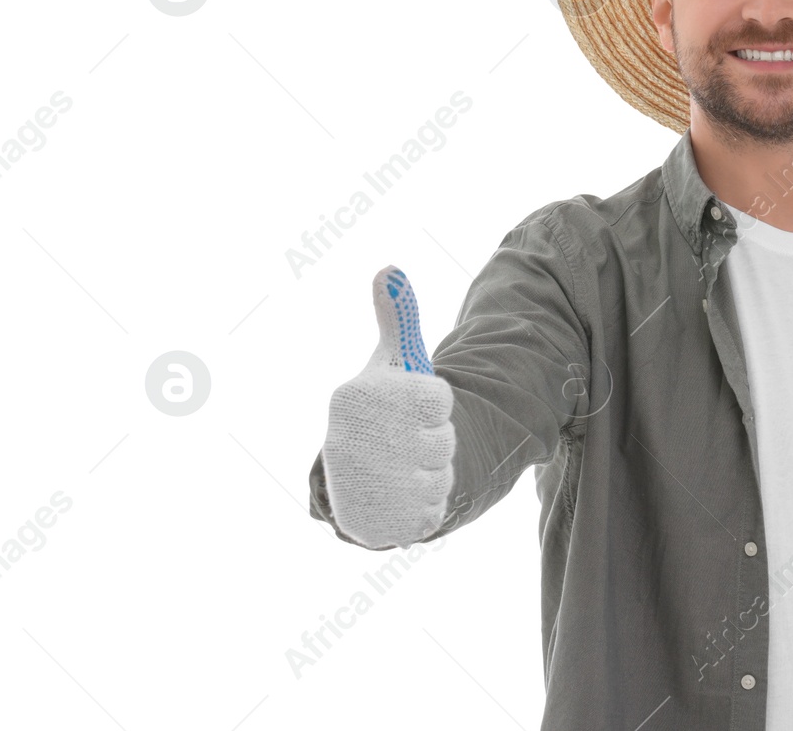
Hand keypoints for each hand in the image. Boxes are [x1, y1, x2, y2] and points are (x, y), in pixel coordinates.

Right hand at [321, 266, 454, 548]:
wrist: (355, 479)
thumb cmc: (381, 412)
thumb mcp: (389, 363)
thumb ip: (397, 318)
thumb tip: (389, 268)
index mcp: (355, 396)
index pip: (439, 397)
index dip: (436, 404)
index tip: (412, 408)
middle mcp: (348, 440)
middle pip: (443, 439)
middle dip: (437, 442)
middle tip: (408, 441)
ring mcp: (358, 485)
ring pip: (441, 478)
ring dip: (434, 476)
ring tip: (405, 468)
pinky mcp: (372, 524)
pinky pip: (432, 513)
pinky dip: (427, 506)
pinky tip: (404, 496)